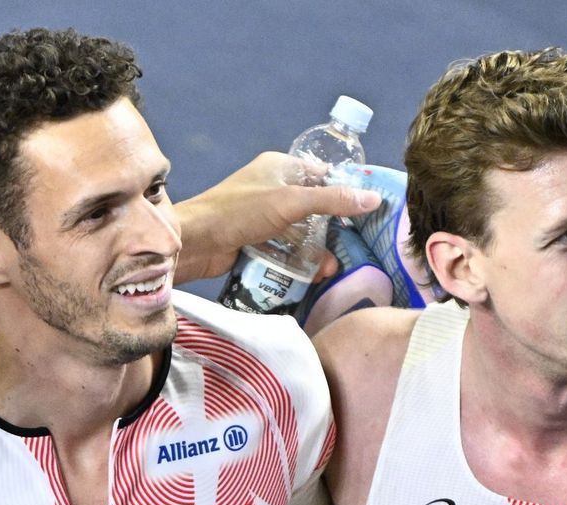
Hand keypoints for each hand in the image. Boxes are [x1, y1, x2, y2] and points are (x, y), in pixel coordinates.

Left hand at [173, 152, 381, 282]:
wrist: (194, 244)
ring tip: (330, 269)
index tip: (368, 211)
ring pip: (300, 232)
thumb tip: (373, 198)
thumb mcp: (290, 202)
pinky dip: (298, 261)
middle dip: (332, 230)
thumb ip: (331, 201)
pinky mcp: (255, 241)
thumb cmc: (238, 213)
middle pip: (313, 208)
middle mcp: (273, 189)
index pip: (322, 175)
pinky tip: (313, 275)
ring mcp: (263, 217)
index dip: (345, 190)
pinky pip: (284, 249)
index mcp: (279, 168)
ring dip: (316, 250)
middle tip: (351, 249)